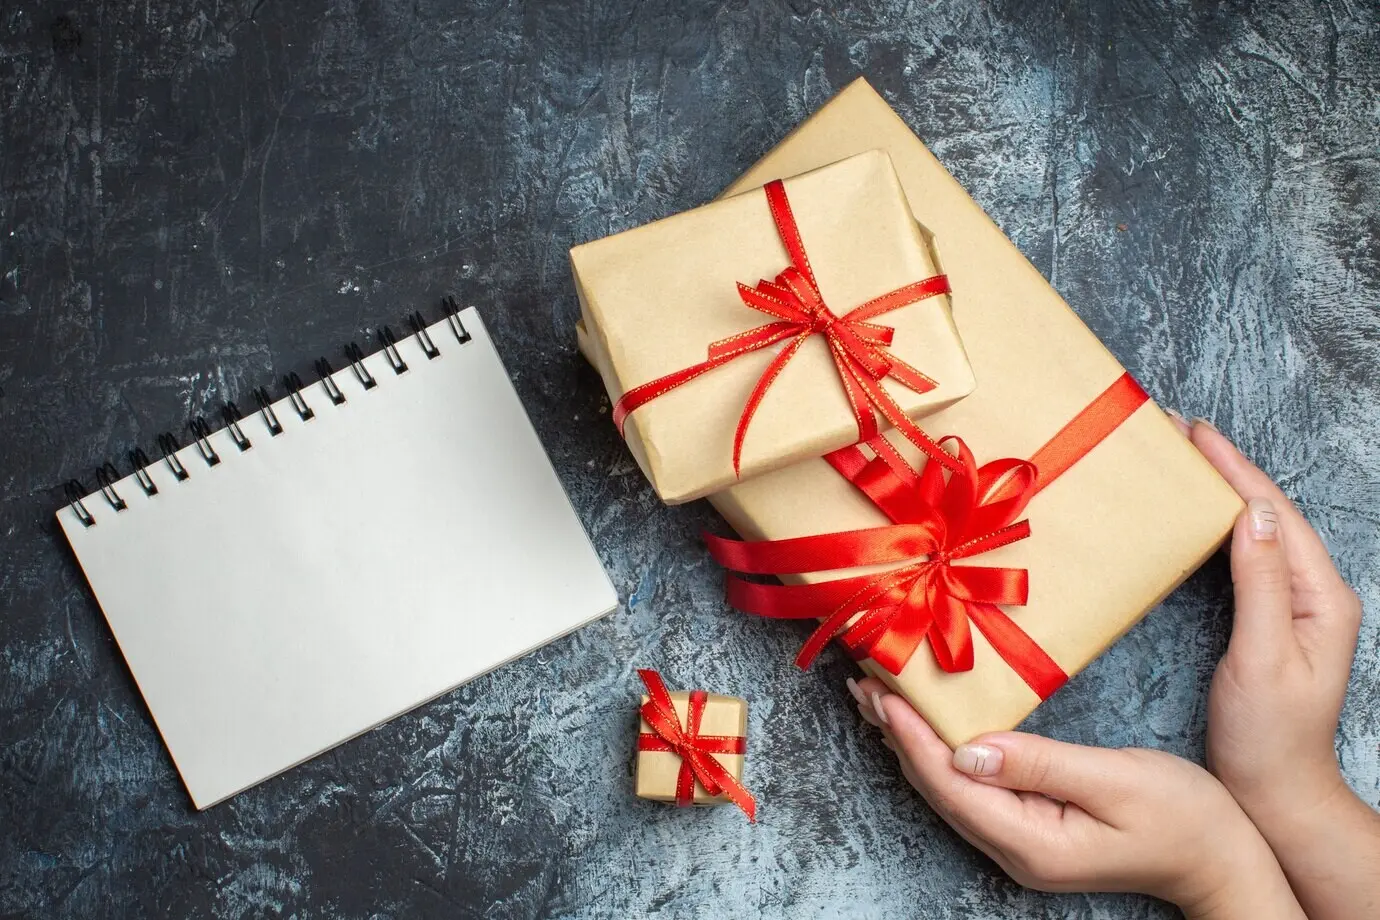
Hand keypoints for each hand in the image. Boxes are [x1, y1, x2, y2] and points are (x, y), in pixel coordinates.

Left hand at [849, 677, 1303, 918]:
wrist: (1223, 861)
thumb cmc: (1185, 818)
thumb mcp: (1116, 781)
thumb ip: (1040, 764)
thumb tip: (969, 748)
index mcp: (1031, 842)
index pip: (950, 781)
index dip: (910, 735)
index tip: (880, 691)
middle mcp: (1013, 850)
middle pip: (936, 786)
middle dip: (895, 733)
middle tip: (861, 680)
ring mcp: (1019, 845)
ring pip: (946, 788)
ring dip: (909, 741)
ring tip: (875, 696)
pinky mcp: (1029, 830)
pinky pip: (968, 788)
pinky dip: (938, 751)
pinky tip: (925, 727)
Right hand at [1180, 417, 1379, 919]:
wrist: (1276, 791)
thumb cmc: (1269, 736)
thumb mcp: (1263, 658)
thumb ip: (1261, 584)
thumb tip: (1251, 513)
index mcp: (1321, 596)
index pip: (1273, 513)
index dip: (1233, 469)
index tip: (1194, 432)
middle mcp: (1314, 592)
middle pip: (1267, 512)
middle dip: (1225, 467)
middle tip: (1177, 431)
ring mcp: (1294, 604)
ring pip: (1256, 528)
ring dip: (1220, 490)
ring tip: (1183, 459)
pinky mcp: (1271, 617)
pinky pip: (1244, 554)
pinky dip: (1216, 524)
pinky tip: (1193, 514)